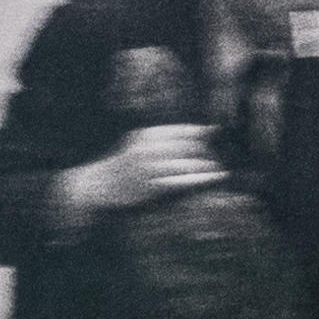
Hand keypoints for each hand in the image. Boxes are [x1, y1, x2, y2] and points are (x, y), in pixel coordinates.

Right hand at [65, 125, 218, 221]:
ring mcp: (149, 169)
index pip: (181, 130)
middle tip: (217, 158)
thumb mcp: (139, 144)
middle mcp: (148, 149)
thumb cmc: (124, 166)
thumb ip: (166, 138)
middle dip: (206, 152)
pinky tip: (214, 179)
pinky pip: (182, 182)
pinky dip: (201, 180)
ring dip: (207, 167)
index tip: (214, 133)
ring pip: (187, 165)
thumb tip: (206, 131)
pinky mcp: (151, 188)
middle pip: (187, 147)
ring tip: (219, 170)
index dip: (200, 132)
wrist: (99, 185)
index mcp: (146, 136)